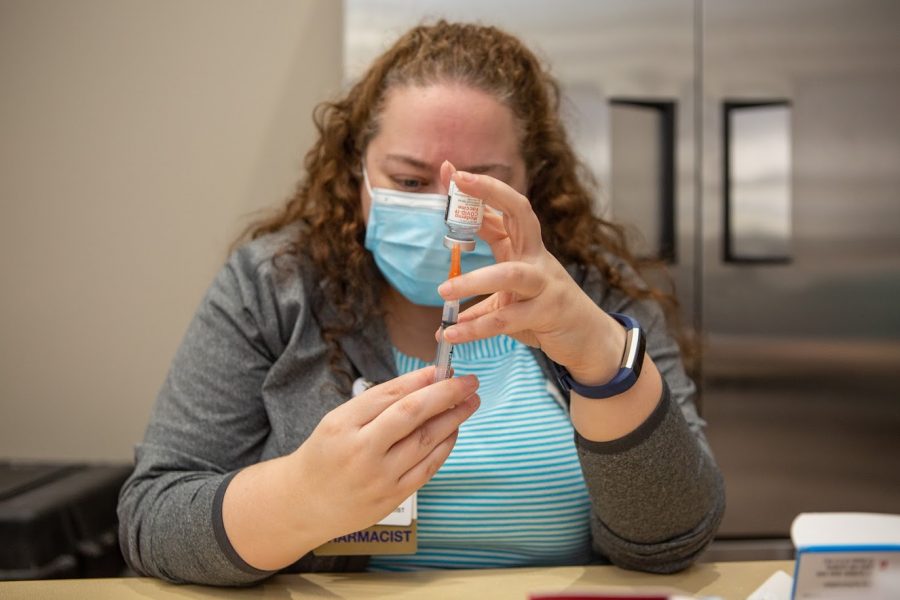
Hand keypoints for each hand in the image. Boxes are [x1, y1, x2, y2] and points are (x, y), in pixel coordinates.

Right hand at [289, 366, 478, 540]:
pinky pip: (427, 467)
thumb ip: (377, 406)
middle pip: (412, 414)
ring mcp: (379, 477)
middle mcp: (361, 450)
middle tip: (469, 381)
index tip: (443, 368)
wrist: (304, 504)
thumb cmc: (325, 455)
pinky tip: (454, 431)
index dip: (421, 379)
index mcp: (343, 424)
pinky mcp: (392, 497)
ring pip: (426, 441)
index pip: (390, 394)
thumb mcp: (338, 421)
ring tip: (469, 403)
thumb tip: (424, 384)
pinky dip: (445, 446)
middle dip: (446, 394)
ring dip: (453, 419)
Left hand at [437, 162, 624, 385]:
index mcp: (527, 248)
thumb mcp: (513, 293)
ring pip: (509, 274)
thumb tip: (448, 298)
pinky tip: (451, 334)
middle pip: (520, 213)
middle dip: (490, 193)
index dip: (478, 190)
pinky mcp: (548, 312)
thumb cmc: (547, 311)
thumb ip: (484, 290)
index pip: (503, 209)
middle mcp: (537, 258)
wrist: (588, 339)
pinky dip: (476, 328)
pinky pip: (507, 318)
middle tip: (459, 182)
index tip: (451, 171)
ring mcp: (546, 284)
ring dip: (473, 281)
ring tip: (443, 292)